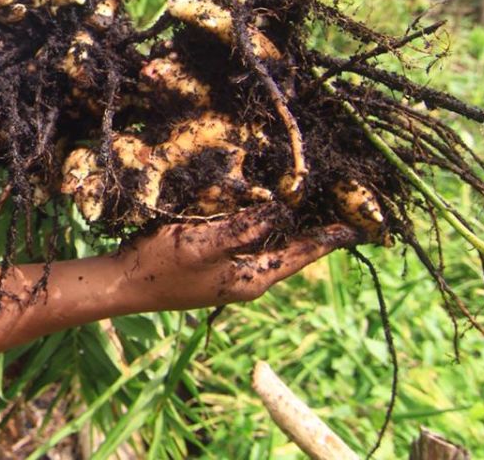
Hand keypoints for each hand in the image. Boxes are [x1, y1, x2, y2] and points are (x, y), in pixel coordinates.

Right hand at [119, 202, 361, 310]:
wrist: (122, 285)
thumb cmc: (159, 267)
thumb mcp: (202, 244)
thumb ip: (242, 229)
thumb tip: (282, 211)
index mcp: (252, 277)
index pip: (302, 253)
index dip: (330, 236)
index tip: (360, 223)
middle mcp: (248, 276)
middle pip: (291, 248)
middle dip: (315, 225)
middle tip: (342, 199)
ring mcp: (230, 271)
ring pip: (270, 242)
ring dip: (290, 222)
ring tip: (314, 198)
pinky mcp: (213, 261)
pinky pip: (248, 238)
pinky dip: (262, 221)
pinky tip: (263, 204)